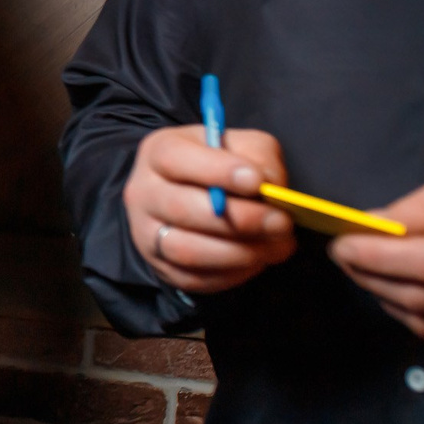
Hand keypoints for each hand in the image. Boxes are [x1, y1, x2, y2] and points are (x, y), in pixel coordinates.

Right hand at [123, 125, 295, 293]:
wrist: (189, 196)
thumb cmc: (219, 166)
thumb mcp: (240, 145)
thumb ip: (258, 157)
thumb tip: (269, 187)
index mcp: (158, 152)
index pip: (175, 159)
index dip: (217, 171)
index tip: (256, 181)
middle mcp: (143, 192)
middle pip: (181, 208)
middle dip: (240, 218)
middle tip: (280, 221)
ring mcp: (146, 233)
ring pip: (186, 250)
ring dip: (239, 252)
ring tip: (276, 245)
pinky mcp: (160, 267)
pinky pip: (194, 278)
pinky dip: (232, 273)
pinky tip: (257, 259)